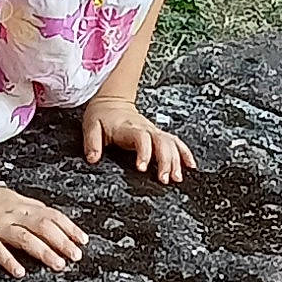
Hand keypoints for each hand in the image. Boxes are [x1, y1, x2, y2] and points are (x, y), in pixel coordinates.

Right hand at [0, 180, 87, 280]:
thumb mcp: (11, 199)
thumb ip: (30, 210)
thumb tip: (53, 220)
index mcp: (22, 205)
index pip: (51, 215)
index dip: (69, 227)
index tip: (83, 240)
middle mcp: (13, 214)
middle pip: (42, 226)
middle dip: (62, 241)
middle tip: (76, 256)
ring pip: (24, 237)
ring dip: (43, 251)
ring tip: (57, 264)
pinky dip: (9, 260)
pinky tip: (19, 272)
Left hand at [81, 97, 196, 184]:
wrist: (112, 102)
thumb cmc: (102, 116)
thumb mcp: (91, 126)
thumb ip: (92, 142)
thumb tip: (93, 159)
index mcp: (128, 127)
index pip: (141, 138)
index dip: (144, 152)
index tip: (142, 168)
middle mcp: (145, 128)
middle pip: (162, 142)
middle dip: (166, 160)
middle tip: (165, 179)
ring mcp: (154, 131)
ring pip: (171, 143)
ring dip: (177, 160)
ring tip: (177, 178)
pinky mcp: (158, 134)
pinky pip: (176, 142)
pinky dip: (185, 153)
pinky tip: (190, 165)